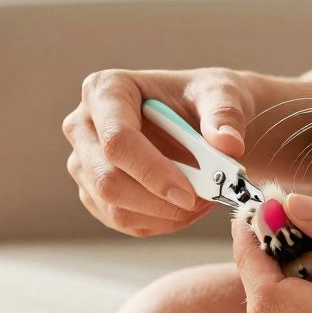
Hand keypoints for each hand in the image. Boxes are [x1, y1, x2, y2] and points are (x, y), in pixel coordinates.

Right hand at [63, 68, 254, 235]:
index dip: (151, 171)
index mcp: (105, 90)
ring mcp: (84, 162)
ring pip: (114, 208)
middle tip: (204, 201)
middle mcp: (83, 126)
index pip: (117, 140)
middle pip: (107, 180)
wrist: (200, 117)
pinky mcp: (93, 192)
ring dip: (164, 215)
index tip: (189, 193)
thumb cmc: (203, 98)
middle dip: (158, 201)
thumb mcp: (221, 93)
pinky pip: (123, 222)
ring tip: (203, 200)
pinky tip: (186, 207)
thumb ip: (225, 114)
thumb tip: (228, 144)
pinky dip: (161, 222)